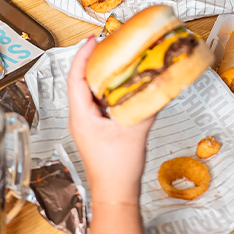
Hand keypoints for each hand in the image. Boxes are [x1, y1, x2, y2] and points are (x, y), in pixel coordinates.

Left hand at [68, 38, 153, 200]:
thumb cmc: (118, 169)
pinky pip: (96, 102)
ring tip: (114, 59)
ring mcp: (85, 123)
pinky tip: (121, 85)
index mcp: (81, 115)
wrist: (115, 194)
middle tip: (106, 44)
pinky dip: (106, 89)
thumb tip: (157, 84)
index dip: (83, 55)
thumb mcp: (135, 131)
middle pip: (79, 80)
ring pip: (88, 91)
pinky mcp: (94, 129)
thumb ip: (146, 105)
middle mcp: (79, 117)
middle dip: (91, 60)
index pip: (76, 77)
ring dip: (99, 74)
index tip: (93, 39)